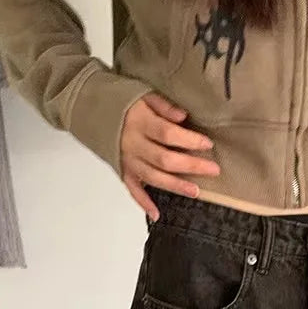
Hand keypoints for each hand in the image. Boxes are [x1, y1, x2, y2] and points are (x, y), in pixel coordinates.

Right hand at [120, 93, 219, 220]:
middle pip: (164, 160)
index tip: (207, 144)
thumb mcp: (144, 94)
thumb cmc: (124, 103)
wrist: (94, 110)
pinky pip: (132, 190)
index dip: (189, 140)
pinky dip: (144, 203)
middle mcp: (133, 144)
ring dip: (175, 186)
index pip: (168, 134)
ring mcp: (127, 160)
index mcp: (140, 122)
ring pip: (153, 177)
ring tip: (195, 192)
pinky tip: (157, 214)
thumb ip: (164, 106)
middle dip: (191, 166)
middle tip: (213, 170)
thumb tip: (182, 116)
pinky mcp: (122, 171)